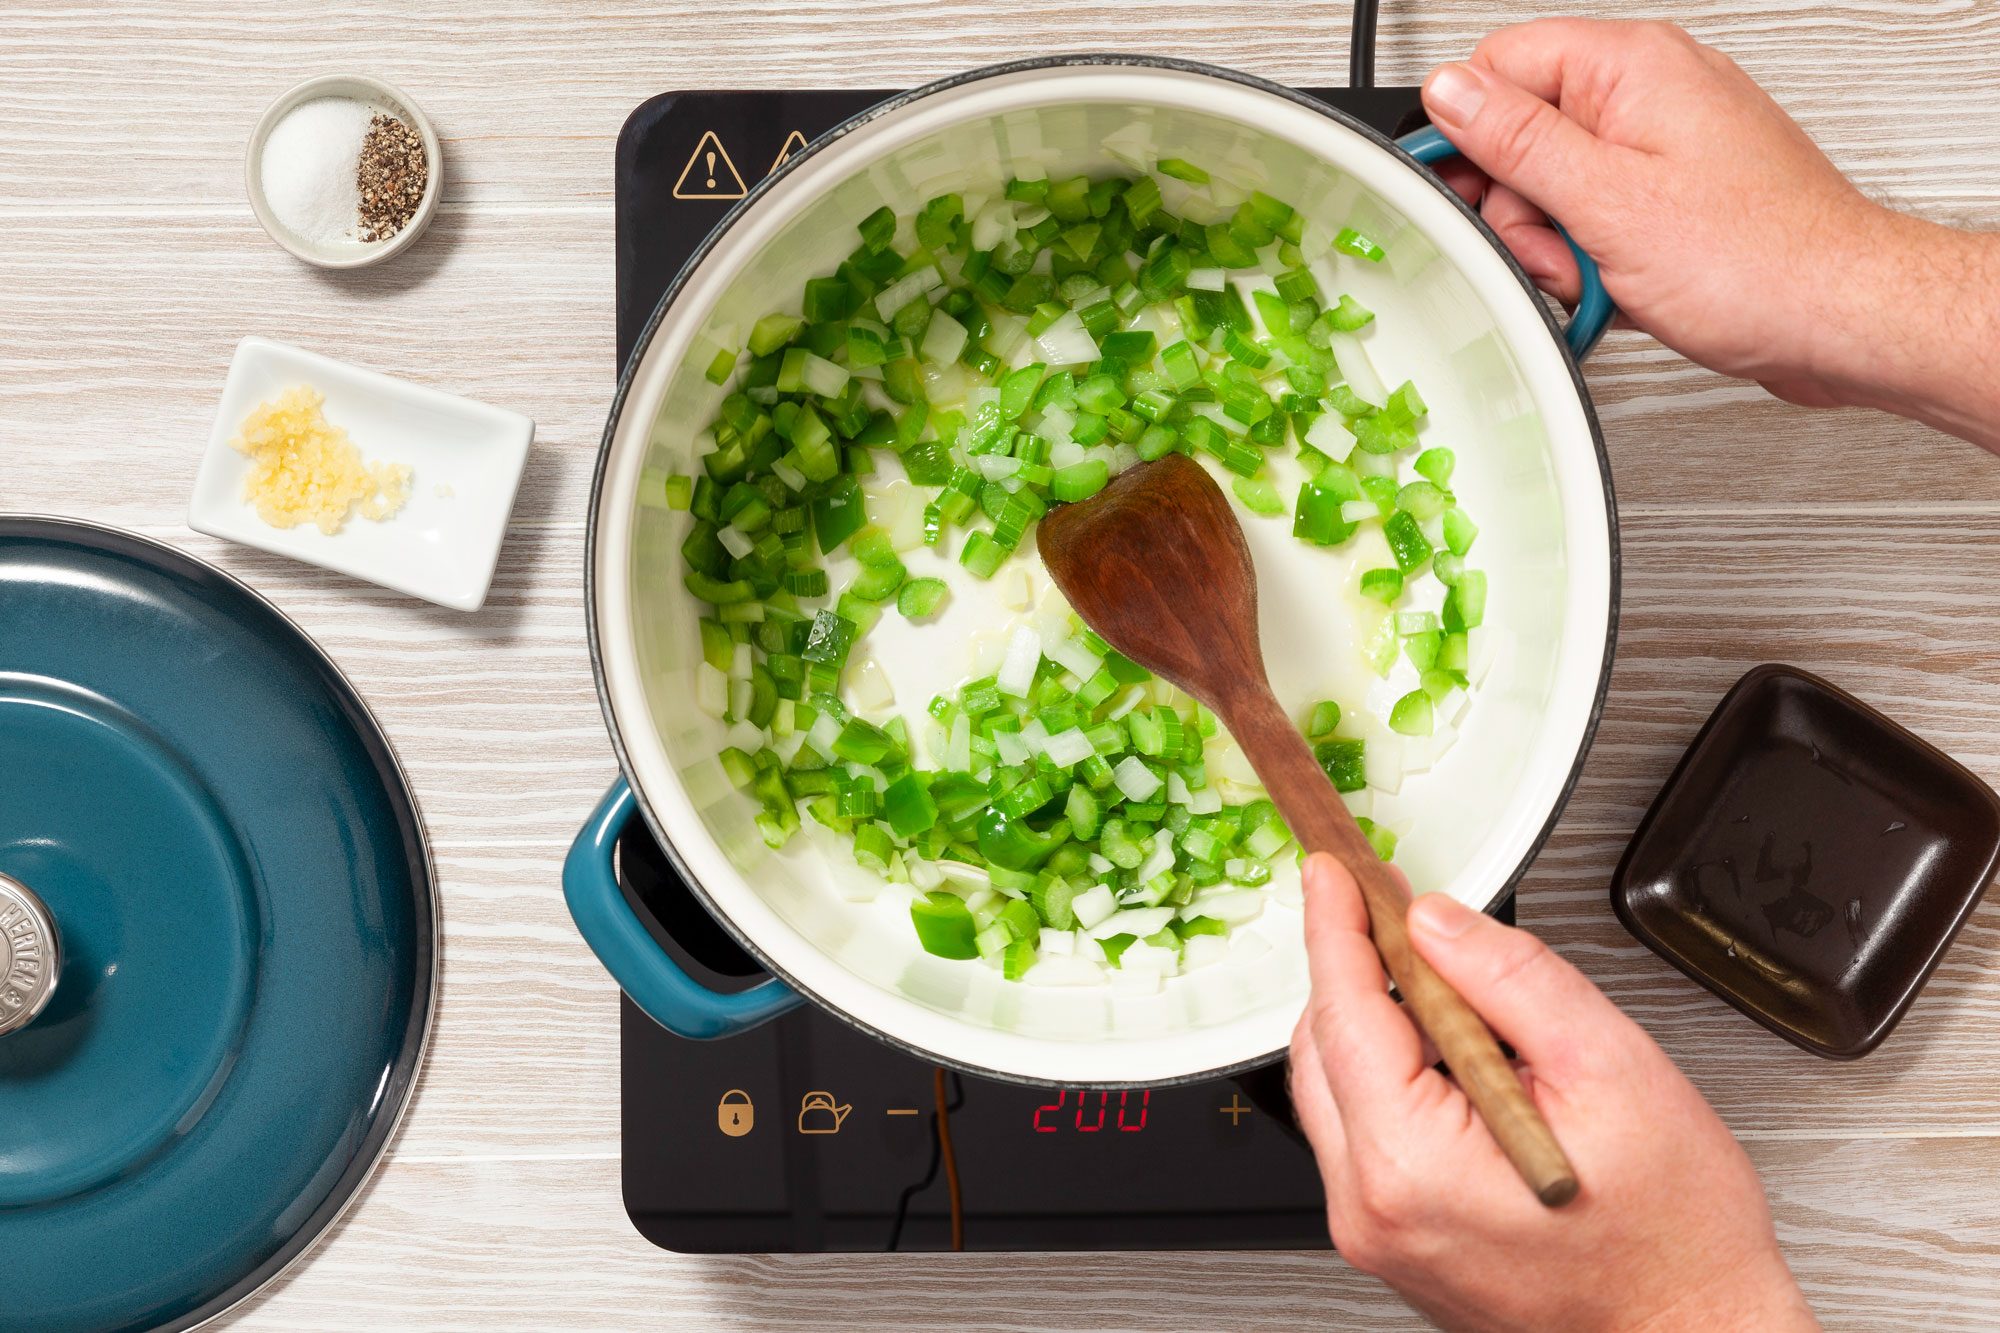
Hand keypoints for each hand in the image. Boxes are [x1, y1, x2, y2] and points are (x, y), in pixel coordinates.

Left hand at [1290, 853, 1816, 1331]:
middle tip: (1393, 908)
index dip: (1337, 926)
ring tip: (1441, 982)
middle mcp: (1373, 1208)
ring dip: (1372, 1020)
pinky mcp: (1393, 1239)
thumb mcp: (1608, 1070)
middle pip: (1322, 1049)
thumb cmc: (1673, 1239)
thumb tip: (1438, 922)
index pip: (1344, 1012)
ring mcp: (1377, 1232)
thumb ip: (1510, 979)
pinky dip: (1388, 1076)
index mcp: (1411, 1164)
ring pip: (1335, 1089)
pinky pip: (1362, 1134)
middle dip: (1352, 967)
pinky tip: (1447, 1053)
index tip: (1332, 871)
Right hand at [1418, 20, 1999, 446]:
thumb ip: (1516, 141)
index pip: (1501, 65)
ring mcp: (1666, 145)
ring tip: (1600, 276)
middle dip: (1521, 209)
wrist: (1841, 317)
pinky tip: (1619, 285)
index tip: (1456, 188)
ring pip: (1556, 186)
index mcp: (1632, 67)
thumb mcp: (1606, 200)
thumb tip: (1450, 91)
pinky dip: (1595, 259)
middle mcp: (1653, 92)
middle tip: (1556, 250)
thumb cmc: (1759, 261)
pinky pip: (1598, 216)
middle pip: (1523, 133)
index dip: (1467, 132)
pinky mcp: (1677, 196)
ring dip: (1557, 246)